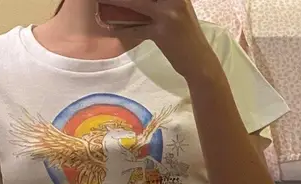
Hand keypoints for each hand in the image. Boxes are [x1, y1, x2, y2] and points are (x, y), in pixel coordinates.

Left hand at [100, 0, 220, 80]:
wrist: (199, 60)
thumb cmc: (186, 36)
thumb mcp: (178, 10)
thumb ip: (163, 2)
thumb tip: (138, 5)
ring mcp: (168, 14)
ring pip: (136, 4)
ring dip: (116, 2)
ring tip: (101, 1)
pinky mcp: (162, 33)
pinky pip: (136, 29)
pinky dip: (122, 30)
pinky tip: (110, 29)